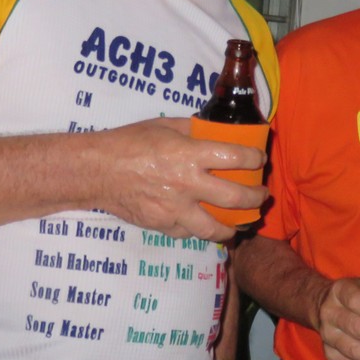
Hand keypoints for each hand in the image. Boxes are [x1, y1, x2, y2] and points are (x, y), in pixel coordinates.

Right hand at [90, 118, 266, 241]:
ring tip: (242, 222)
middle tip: (261, 195)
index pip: (235, 158)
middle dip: (256, 197)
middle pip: (235, 198)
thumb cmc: (128, 142)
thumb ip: (193, 130)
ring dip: (234, 226)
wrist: (97, 171)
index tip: (259, 160)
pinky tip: (206, 224)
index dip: (254, 159)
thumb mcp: (164, 125)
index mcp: (189, 155)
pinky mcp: (162, 226)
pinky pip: (189, 233)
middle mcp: (187, 185)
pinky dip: (200, 230)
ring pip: (215, 228)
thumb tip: (214, 132)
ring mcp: (175, 210)